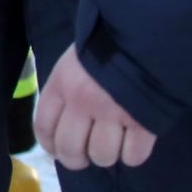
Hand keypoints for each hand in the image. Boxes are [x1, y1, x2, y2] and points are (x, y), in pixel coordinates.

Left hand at [35, 44, 156, 170]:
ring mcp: (113, 112)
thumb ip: (67, 90)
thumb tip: (64, 124)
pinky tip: (134, 142)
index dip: (50, 145)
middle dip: (77, 160)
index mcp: (62, 83)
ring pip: (102, 156)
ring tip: (113, 144)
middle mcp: (83, 101)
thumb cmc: (107, 44)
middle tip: (85, 157)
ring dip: (107, 156)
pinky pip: (133, 156)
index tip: (58, 151)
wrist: (147, 32)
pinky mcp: (142, 121)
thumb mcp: (75, 61)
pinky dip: (133, 155)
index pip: (44, 126)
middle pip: (71, 149)